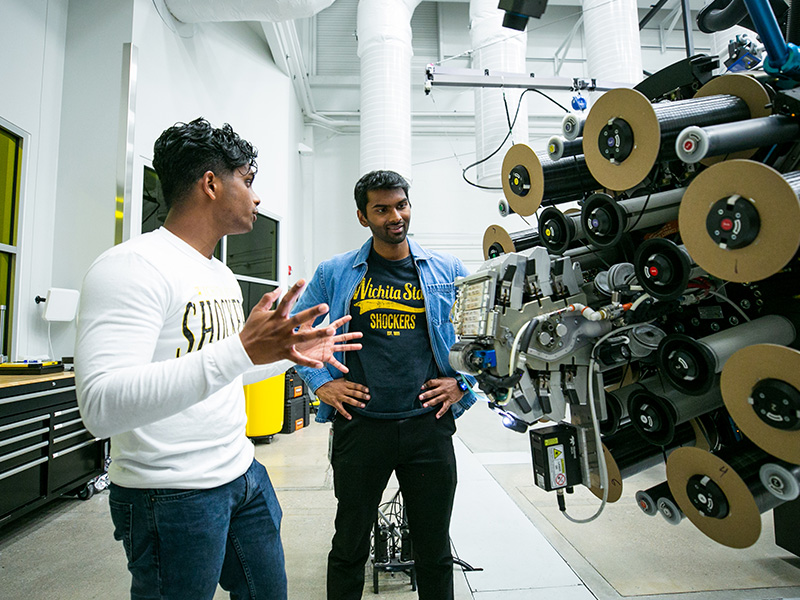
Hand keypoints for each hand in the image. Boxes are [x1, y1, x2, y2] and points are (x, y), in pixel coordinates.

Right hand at [239, 280, 361, 368]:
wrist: (243, 350)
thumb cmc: (250, 330)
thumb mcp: (257, 311)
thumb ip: (268, 298)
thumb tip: (278, 288)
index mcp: (276, 317)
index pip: (286, 300)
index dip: (294, 290)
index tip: (302, 281)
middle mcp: (281, 328)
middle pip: (299, 318)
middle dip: (312, 312)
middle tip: (325, 306)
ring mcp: (284, 341)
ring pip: (303, 337)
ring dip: (318, 334)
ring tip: (331, 331)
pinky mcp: (284, 353)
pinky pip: (299, 359)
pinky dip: (309, 362)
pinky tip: (320, 363)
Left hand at [294, 315, 361, 373]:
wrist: (293, 350)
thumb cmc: (298, 338)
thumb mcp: (305, 327)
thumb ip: (311, 319)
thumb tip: (317, 309)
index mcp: (325, 332)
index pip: (336, 325)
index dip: (343, 320)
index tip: (350, 316)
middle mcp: (328, 340)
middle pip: (343, 337)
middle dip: (352, 335)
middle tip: (361, 334)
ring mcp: (328, 349)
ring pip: (342, 348)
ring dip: (351, 347)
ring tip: (360, 346)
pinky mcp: (325, 357)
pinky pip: (335, 362)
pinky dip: (340, 366)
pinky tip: (346, 370)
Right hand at [316, 379, 369, 419]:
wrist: (320, 386)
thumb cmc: (330, 383)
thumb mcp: (340, 380)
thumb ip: (347, 382)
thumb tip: (355, 383)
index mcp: (344, 384)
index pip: (355, 385)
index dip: (362, 388)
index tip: (367, 390)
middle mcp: (342, 390)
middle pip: (354, 392)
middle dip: (362, 395)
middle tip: (368, 397)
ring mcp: (338, 396)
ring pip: (349, 400)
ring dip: (357, 403)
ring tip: (363, 405)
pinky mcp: (334, 402)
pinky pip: (341, 409)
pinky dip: (345, 413)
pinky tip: (350, 417)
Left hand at [419, 377, 464, 418]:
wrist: (463, 386)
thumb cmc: (452, 382)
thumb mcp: (444, 379)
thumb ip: (437, 381)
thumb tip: (428, 383)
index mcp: (441, 382)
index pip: (432, 382)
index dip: (426, 385)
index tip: (421, 387)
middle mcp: (443, 389)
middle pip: (433, 392)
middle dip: (426, 395)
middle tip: (420, 397)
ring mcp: (446, 396)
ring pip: (437, 400)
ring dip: (430, 403)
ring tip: (424, 405)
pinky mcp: (449, 401)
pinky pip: (445, 408)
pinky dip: (441, 412)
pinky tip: (437, 416)